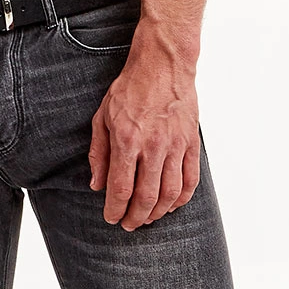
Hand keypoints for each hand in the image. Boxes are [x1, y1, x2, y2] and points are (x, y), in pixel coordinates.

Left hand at [88, 21, 200, 229]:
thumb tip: (97, 185)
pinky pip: (190, 180)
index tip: (111, 218)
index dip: (115, 210)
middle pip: (146, 198)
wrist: (163, 65)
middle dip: (136, 218)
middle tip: (129, 224)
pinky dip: (182, 198)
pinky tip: (172, 205)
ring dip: (158, 213)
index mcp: (127, 140)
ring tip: (148, 218)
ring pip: (170, 194)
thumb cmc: (130, 89)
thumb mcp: (102, 117)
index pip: (121, 188)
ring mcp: (175, 146)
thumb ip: (98, 153)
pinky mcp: (191, 143)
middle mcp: (153, 146)